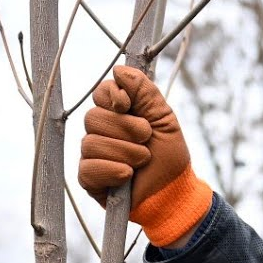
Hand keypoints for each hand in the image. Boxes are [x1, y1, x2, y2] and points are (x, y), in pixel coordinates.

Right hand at [79, 65, 211, 246]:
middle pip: (93, 117)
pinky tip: (128, 176)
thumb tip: (120, 70)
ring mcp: (93, 155)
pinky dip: (112, 170)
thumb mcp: (164, 119)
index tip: (128, 105)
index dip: (112, 96)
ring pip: (91, 143)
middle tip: (146, 139)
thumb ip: (145, 92)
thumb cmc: (169, 157)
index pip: (100, 93)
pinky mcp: (90, 179)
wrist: (174, 192)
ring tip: (143, 160)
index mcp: (118, 114)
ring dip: (125, 152)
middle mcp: (101, 132)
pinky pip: (88, 168)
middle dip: (126, 129)